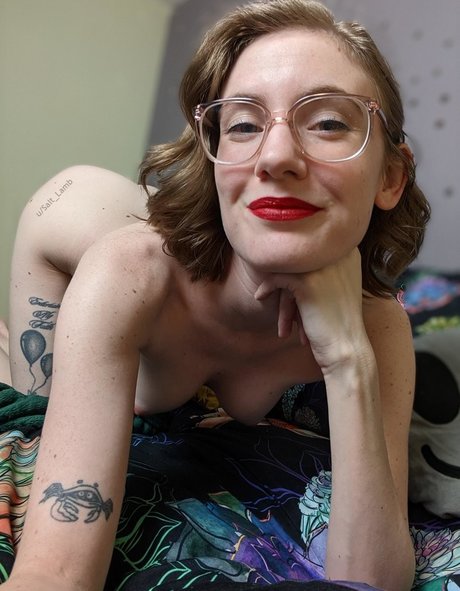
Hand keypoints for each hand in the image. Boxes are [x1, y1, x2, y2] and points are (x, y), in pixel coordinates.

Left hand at [255, 248, 369, 373]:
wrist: (346, 348)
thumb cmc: (339, 320)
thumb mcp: (338, 284)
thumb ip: (325, 263)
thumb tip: (292, 244)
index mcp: (348, 250)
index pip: (312, 248)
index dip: (297, 265)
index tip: (289, 282)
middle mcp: (338, 254)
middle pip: (299, 259)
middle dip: (288, 280)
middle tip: (282, 301)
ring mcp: (323, 267)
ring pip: (288, 269)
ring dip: (279, 289)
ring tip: (273, 308)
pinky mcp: (307, 282)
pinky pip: (277, 278)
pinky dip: (266, 287)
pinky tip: (260, 297)